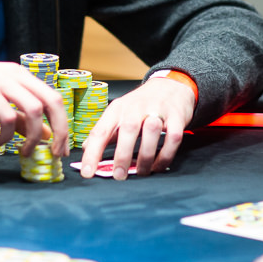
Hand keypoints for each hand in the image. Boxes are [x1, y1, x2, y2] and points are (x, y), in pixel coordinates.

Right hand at [0, 57, 68, 156]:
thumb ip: (21, 118)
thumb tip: (46, 136)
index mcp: (23, 76)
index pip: (55, 99)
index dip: (63, 124)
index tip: (62, 148)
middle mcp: (17, 75)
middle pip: (52, 101)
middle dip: (59, 130)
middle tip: (54, 153)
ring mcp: (1, 80)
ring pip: (33, 109)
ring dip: (33, 136)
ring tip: (24, 151)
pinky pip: (6, 115)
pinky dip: (6, 134)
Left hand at [79, 76, 194, 179]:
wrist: (171, 85)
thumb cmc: (141, 104)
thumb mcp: (119, 112)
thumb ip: (104, 131)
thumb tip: (85, 149)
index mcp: (118, 109)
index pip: (101, 131)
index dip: (92, 153)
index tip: (87, 172)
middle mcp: (136, 107)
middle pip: (128, 129)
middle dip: (122, 155)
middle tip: (119, 176)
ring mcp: (158, 110)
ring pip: (151, 132)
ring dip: (145, 157)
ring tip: (141, 172)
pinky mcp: (177, 117)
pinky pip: (172, 138)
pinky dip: (165, 156)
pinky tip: (158, 166)